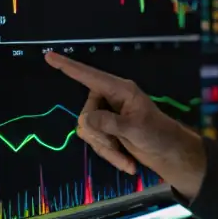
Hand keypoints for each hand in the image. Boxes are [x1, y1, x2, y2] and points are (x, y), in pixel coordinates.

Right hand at [44, 52, 206, 197]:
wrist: (168, 154)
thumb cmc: (158, 135)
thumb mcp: (135, 129)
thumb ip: (110, 123)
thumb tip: (86, 120)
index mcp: (120, 90)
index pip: (90, 76)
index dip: (69, 67)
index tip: (49, 56)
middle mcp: (110, 99)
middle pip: (86, 114)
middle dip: (100, 135)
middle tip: (118, 144)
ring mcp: (107, 115)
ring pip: (88, 131)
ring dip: (106, 148)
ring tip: (126, 156)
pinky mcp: (106, 130)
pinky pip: (94, 142)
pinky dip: (110, 155)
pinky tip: (127, 162)